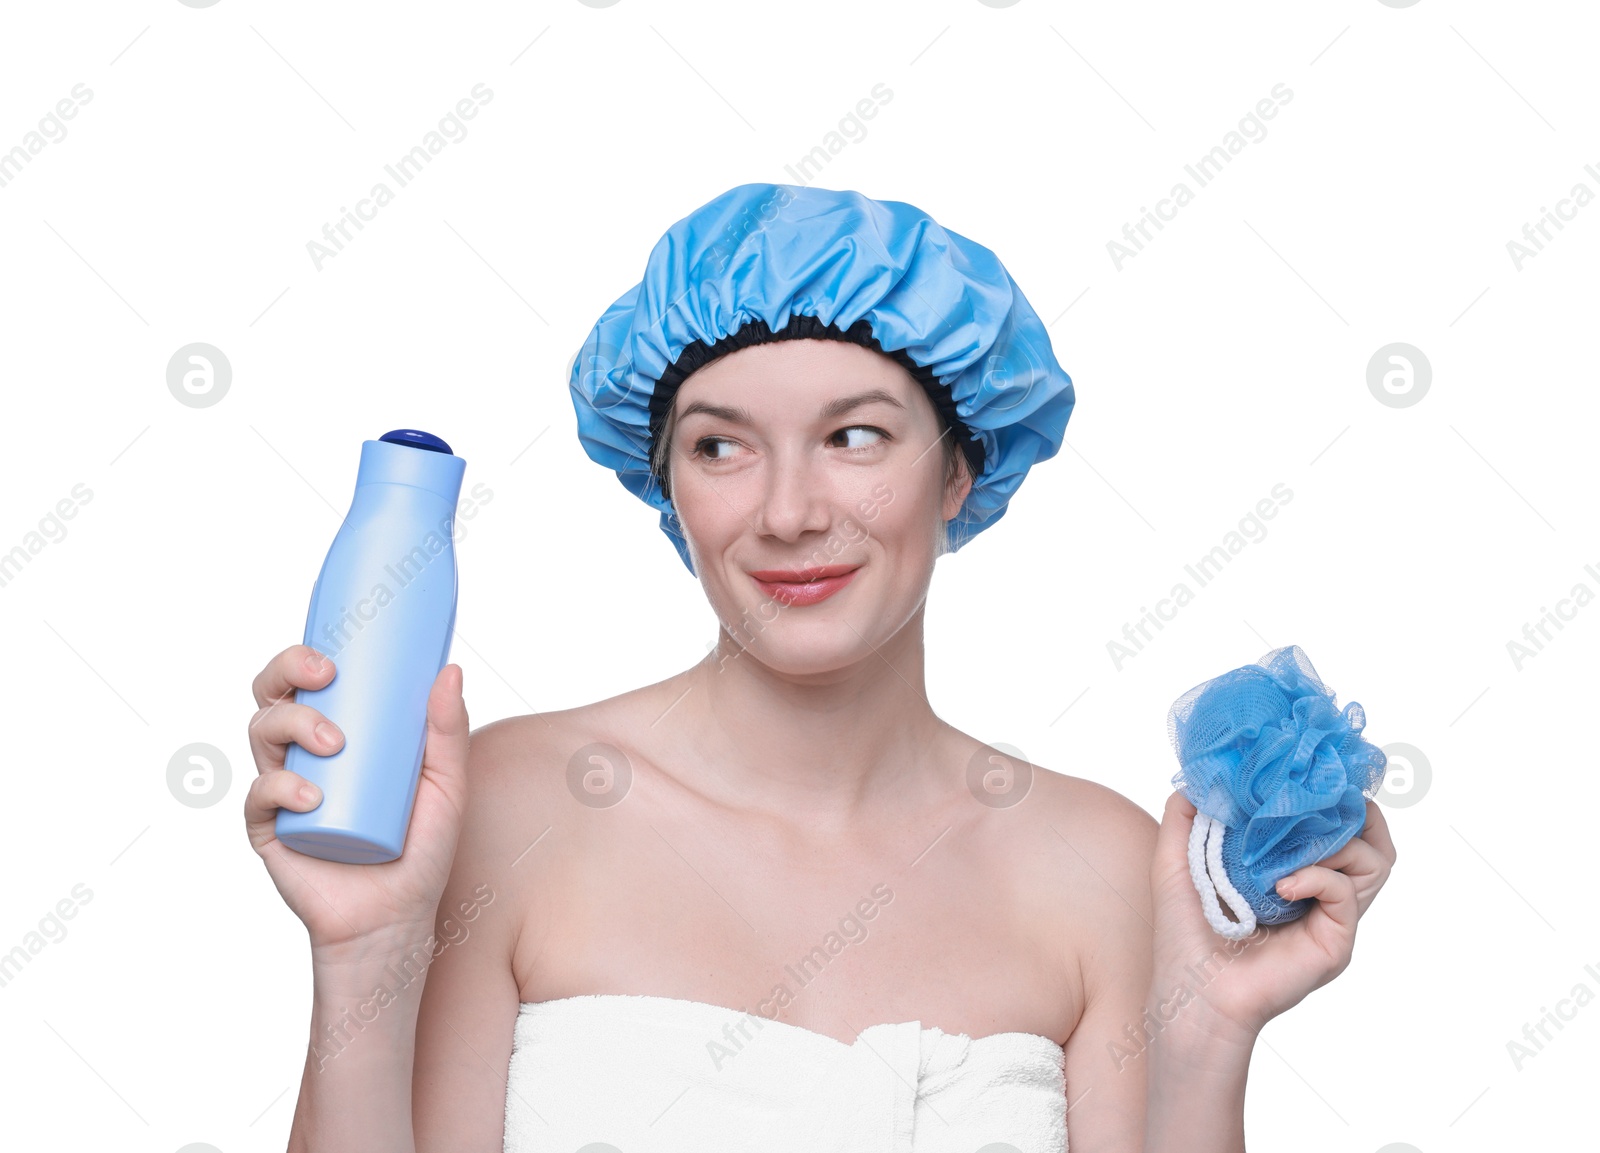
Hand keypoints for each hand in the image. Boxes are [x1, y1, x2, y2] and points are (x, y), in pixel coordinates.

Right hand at [244, 644, 471, 961]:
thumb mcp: (447, 786)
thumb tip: (450, 669)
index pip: (308, 682)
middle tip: (324, 673)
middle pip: (273, 696)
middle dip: (286, 671)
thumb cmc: (421, 850)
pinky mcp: (270, 831)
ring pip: (262, 735)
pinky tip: (309, 795)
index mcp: (339, 735)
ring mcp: (283, 792)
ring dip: (293, 723)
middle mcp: (304, 756)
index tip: (333, 651)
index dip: (304, 655)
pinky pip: (258, 798)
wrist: (396, 918)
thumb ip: (449, 731)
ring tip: (332, 742)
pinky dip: (280, 788)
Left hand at [1147, 790, 1396, 1044]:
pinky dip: (1318, 876)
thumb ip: (1185, 819)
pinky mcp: (1335, 941)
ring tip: (1290, 849)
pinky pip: (1346, 893)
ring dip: (1337, 840)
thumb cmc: (1183, 937)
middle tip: (1314, 802)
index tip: (1306, 777)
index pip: (1342, 826)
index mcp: (1296, 873)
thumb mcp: (1176, 865)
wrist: (1189, 994)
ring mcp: (1332, 918)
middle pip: (1375, 840)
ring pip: (1375, 861)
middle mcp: (1322, 895)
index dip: (1334, 798)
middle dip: (1354, 811)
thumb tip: (1199, 775)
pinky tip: (1281, 883)